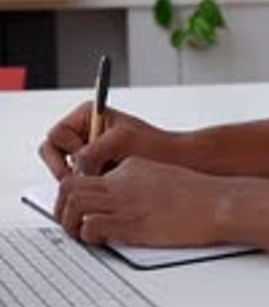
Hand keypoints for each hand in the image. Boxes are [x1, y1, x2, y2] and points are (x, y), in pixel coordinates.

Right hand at [39, 103, 171, 179]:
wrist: (177, 163)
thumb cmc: (155, 146)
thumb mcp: (123, 141)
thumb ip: (95, 150)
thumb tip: (76, 167)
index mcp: (88, 116)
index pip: (56, 135)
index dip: (67, 150)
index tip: (83, 161)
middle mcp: (84, 134)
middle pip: (53, 153)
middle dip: (64, 169)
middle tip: (83, 180)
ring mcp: (88, 154)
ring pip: (64, 172)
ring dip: (79, 180)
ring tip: (103, 182)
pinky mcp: (95, 172)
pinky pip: (79, 184)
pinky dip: (88, 189)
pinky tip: (107, 190)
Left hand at [54, 156, 222, 246]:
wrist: (216, 202)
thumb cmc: (197, 193)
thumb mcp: (162, 175)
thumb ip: (139, 180)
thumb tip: (126, 194)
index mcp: (130, 167)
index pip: (88, 173)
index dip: (78, 192)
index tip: (82, 207)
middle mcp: (122, 181)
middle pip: (71, 185)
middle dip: (62, 206)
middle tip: (69, 221)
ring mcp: (125, 203)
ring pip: (74, 204)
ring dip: (68, 221)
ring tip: (78, 234)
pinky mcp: (131, 225)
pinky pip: (92, 227)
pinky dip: (86, 235)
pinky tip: (96, 240)